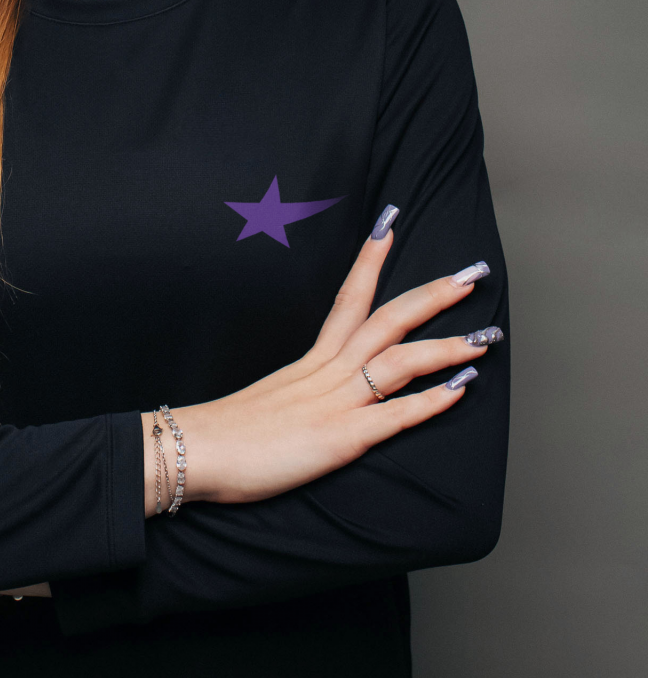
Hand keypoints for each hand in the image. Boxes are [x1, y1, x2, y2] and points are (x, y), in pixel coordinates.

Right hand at [145, 221, 500, 511]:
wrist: (190, 451)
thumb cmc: (223, 434)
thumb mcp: (268, 400)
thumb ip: (298, 393)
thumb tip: (314, 395)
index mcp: (309, 362)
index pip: (348, 299)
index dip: (372, 261)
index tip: (392, 226)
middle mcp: (325, 373)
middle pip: (386, 320)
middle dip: (432, 295)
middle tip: (472, 273)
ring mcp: (333, 404)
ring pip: (398, 362)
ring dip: (445, 345)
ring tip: (486, 336)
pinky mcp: (337, 440)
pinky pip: (392, 416)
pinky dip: (430, 401)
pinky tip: (462, 389)